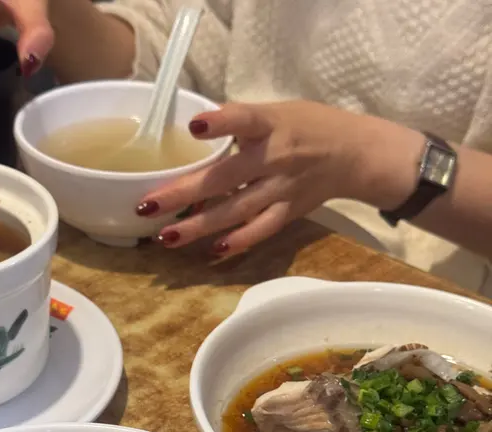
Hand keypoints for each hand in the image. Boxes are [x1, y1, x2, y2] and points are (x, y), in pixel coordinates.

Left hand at [135, 100, 423, 257]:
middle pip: (226, 177)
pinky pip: (260, 230)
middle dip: (184, 192)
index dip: (222, 122)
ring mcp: (282, 189)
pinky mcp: (289, 212)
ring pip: (236, 211)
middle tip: (147, 206)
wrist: (354, 153)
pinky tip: (212, 251)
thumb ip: (239, 122)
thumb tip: (193, 133)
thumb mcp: (276, 111)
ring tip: (166, 238)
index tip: (195, 127)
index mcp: (271, 124)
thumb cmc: (306, 126)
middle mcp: (276, 157)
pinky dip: (238, 242)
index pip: (245, 119)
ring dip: (200, 226)